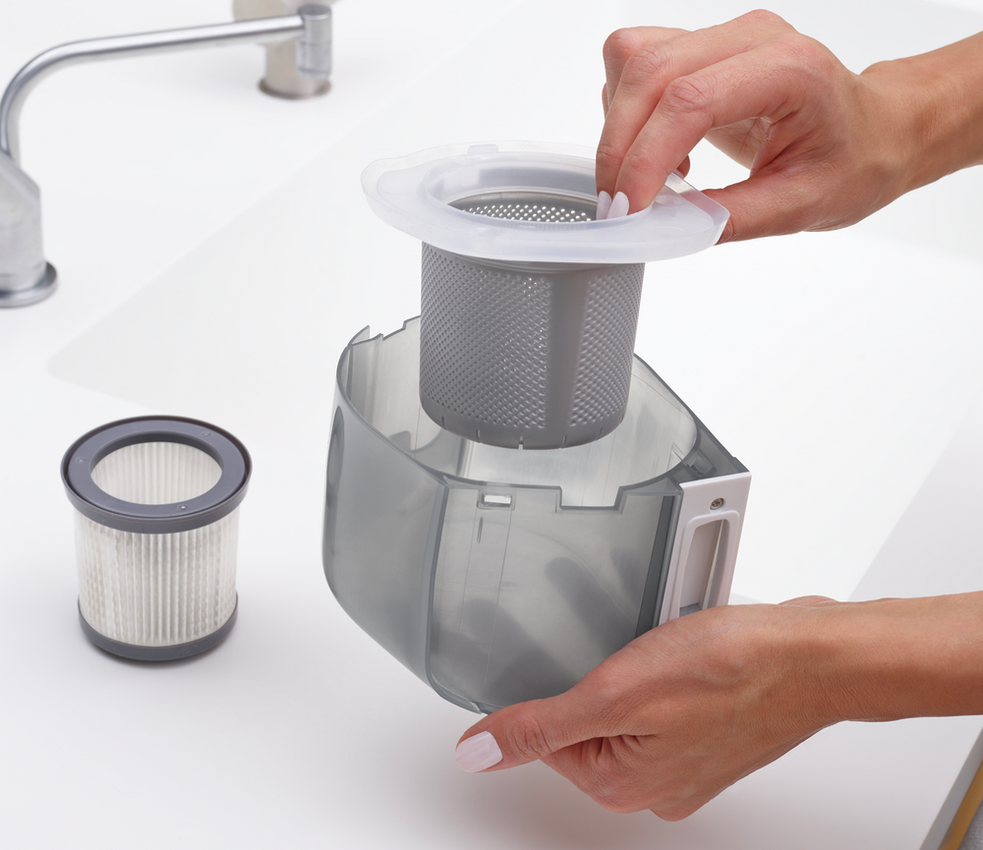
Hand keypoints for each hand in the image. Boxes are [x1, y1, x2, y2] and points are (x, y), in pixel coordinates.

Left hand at [454, 593, 982, 818]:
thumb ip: (541, 725)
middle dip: (596, 675)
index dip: (554, 689)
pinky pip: (665, 698)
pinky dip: (664, 668)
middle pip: (587, 723)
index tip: (573, 660)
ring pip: (628, 705)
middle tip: (623, 646)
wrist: (812, 656)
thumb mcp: (615, 693)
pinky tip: (681, 645)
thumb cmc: (731, 673)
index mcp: (621, 784)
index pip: (547, 738)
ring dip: (632, 666)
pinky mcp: (711, 730)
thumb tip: (478, 754)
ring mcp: (687, 758)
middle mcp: (653, 783)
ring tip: (658, 643)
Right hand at [595, 11, 982, 240]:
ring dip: (619, 123)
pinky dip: (626, 108)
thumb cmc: (854, 160)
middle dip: (620, 145)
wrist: (876, 130)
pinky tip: (659, 148)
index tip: (629, 208)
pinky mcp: (701, 46)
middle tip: (619, 204)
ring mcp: (723, 36)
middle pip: (650, 71)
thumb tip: (663, 228)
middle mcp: (750, 39)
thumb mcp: (800, 207)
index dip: (646, 157)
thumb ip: (728, 218)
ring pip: (632, 57)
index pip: (690, 100)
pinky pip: (635, 60)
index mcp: (789, 70)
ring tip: (648, 173)